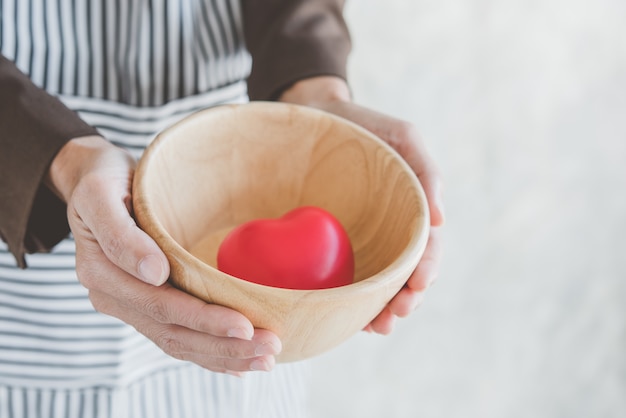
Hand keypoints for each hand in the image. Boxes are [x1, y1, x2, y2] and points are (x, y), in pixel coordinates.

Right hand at [47, 136, 280, 374]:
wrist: (94, 179)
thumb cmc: (103, 179)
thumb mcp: (100, 193)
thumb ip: (121, 234)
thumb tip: (154, 274)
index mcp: (103, 274)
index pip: (160, 306)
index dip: (203, 320)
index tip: (244, 325)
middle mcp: (115, 297)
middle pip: (174, 333)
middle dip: (224, 345)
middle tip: (270, 349)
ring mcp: (130, 304)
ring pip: (178, 342)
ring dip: (223, 356)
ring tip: (265, 360)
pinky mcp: (146, 304)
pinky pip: (176, 336)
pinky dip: (208, 353)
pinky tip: (238, 366)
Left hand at [280, 77, 444, 333]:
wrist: (314, 116)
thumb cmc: (362, 126)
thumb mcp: (401, 137)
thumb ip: (426, 170)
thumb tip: (441, 219)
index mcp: (408, 211)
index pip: (425, 248)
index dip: (426, 269)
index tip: (418, 285)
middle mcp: (388, 231)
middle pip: (404, 275)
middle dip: (405, 299)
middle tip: (395, 315)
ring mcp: (362, 241)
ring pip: (378, 285)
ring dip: (383, 310)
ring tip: (378, 327)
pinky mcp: (332, 246)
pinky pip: (345, 279)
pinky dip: (353, 304)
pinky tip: (352, 320)